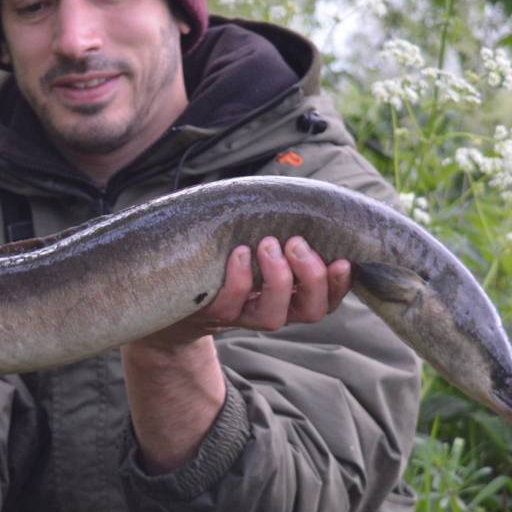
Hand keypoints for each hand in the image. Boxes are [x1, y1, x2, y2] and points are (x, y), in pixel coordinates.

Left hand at [127, 235, 350, 356]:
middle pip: (311, 311)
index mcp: (292, 294)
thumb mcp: (252, 239)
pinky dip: (238, 279)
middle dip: (310, 276)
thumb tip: (305, 194)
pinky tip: (237, 252)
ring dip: (277, 279)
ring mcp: (242, 316)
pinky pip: (230, 306)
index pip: (327, 297)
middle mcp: (273, 310)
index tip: (343, 258)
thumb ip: (279, 225)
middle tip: (296, 242)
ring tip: (267, 244)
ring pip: (274, 317)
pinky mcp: (212, 316)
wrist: (168, 293)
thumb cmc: (221, 256)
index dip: (339, 283)